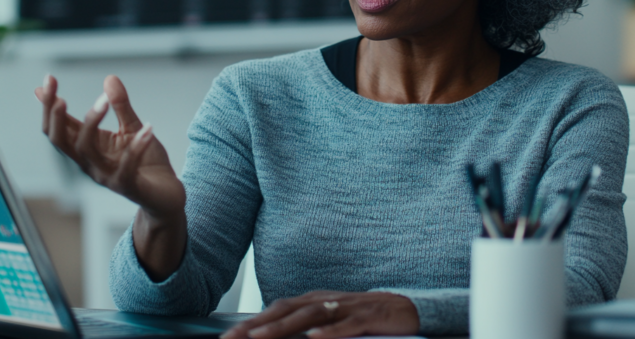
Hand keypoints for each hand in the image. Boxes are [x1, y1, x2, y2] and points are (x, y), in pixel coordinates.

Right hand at [34, 74, 184, 219]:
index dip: (49, 104)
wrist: (166, 196)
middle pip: (61, 141)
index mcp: (87, 148)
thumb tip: (109, 78)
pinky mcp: (127, 186)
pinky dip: (136, 147)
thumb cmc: (145, 163)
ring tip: (104, 101)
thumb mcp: (132, 128)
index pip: (58, 127)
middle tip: (58, 96)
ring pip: (87, 151)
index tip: (48, 78)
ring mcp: (106, 176)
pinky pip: (126, 167)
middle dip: (55, 117)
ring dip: (92, 123)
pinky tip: (148, 128)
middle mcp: (90, 163)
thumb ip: (120, 106)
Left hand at [221, 291, 418, 338]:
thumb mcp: (331, 319)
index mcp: (315, 300)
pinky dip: (328, 331)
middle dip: (258, 324)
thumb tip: (274, 335)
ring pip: (310, 316)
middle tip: (233, 337)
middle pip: (287, 310)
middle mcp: (326, 300)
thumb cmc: (363, 317)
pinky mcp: (367, 318)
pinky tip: (313, 338)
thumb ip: (305, 325)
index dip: (252, 321)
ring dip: (283, 327)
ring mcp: (346, 307)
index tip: (228, 336)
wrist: (405, 309)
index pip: (278, 309)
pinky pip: (345, 325)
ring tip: (261, 338)